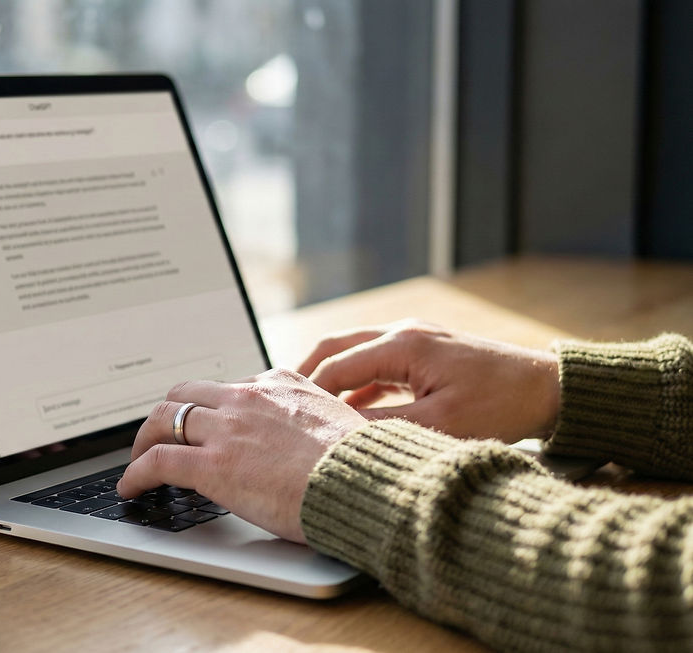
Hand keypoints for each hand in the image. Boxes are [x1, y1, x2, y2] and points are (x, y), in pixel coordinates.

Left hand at [116, 369, 368, 542]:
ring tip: (138, 460)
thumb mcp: (339, 421)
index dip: (210, 408)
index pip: (229, 387)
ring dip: (145, 440)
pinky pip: (157, 461)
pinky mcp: (211, 464)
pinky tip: (131, 488)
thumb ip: (310, 418)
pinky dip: (136, 474)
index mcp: (280, 384)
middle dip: (168, 414)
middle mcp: (248, 397)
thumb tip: (305, 437)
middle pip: (186, 393)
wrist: (363, 483)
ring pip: (164, 419)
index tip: (204, 424)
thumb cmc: (361, 465)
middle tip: (160, 435)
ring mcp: (227, 429)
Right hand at [297, 319, 559, 442]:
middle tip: (277, 400)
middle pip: (335, 346)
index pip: (336, 366)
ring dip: (328, 377)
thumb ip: (383, 427)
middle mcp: (403, 333)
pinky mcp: (424, 353)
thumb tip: (337, 435)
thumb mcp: (439, 424)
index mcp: (403, 344)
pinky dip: (354, 383)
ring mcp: (414, 339)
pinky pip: (375, 364)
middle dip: (304, 373)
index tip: (284, 417)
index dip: (307, 393)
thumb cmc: (502, 405)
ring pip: (353, 352)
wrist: (550, 389)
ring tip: (304, 408)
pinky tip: (346, 411)